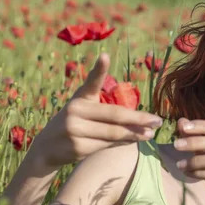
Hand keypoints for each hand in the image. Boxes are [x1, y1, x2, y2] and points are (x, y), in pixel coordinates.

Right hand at [29, 53, 162, 170]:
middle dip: (139, 119)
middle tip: (158, 121)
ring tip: (151, 133)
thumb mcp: (84, 108)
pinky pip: (106, 145)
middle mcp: (75, 111)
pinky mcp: (77, 148)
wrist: (46, 148)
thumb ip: (106, 109)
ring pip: (113, 133)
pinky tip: (134, 141)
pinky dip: (123, 143)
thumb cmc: (74, 123)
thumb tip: (139, 118)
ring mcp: (75, 130)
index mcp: (80, 97)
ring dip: (135, 134)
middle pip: (114, 115)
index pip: (91, 82)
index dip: (98, 69)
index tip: (105, 56)